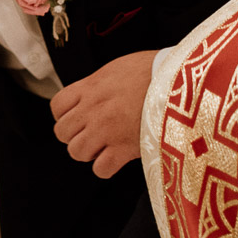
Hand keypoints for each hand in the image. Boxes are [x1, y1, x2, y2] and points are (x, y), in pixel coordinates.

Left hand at [51, 50, 156, 178]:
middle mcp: (93, 109)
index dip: (65, 115)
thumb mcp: (118, 68)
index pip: (57, 107)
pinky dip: (106, 167)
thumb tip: (94, 95)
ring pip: (77, 152)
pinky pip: (100, 169)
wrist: (180, 80)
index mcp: (90, 88)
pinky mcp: (124, 148)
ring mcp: (106, 130)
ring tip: (104, 146)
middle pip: (62, 133)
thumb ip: (99, 85)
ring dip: (89, 152)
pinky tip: (117, 157)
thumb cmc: (154, 70)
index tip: (78, 116)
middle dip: (75, 135)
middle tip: (92, 133)